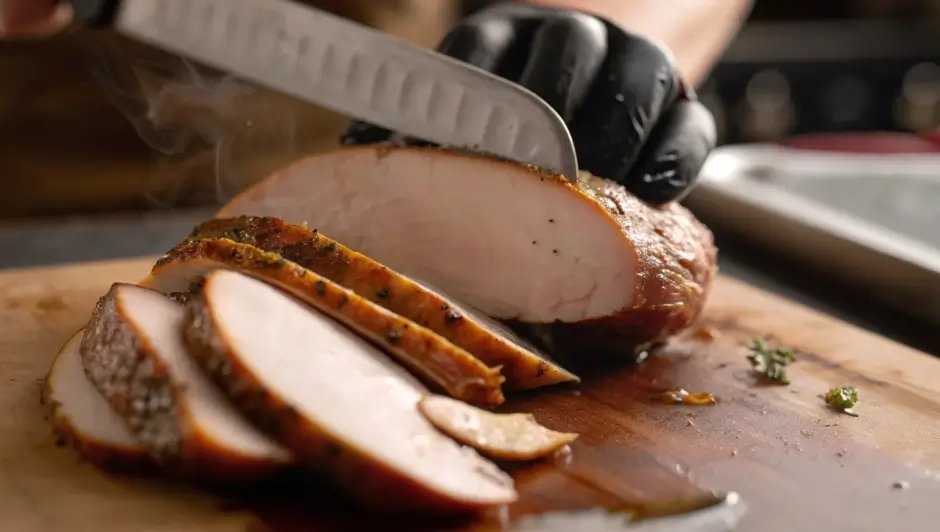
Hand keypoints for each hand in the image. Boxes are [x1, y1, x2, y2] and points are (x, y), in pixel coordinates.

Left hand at [341, 3, 716, 205]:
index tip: (434, 152)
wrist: (591, 99)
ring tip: (596, 181)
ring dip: (614, 130)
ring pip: (636, 75)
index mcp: (504, 38)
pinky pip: (691, 124)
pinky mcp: (683, 104)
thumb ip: (420, 128)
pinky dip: (674, 156)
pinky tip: (651, 190)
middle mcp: (570, 39)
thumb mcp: (462, 114)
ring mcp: (630, 63)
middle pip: (567, 51)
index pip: (478, 52)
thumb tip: (358, 157)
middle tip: (535, 170)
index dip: (459, 101)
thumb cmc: (506, 130)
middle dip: (550, 110)